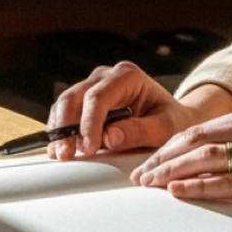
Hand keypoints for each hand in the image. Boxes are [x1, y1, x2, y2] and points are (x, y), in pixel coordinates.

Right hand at [46, 61, 231, 159]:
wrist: (172, 117)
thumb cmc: (171, 120)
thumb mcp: (165, 128)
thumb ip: (139, 131)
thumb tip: (108, 137)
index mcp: (127, 76)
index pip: (99, 97)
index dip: (89, 123)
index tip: (88, 149)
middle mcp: (106, 76)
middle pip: (75, 96)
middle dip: (67, 126)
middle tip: (65, 155)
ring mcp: (93, 86)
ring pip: (65, 103)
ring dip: (60, 129)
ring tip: (60, 155)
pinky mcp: (85, 100)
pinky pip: (66, 112)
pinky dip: (60, 130)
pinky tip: (58, 149)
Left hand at [130, 101, 231, 227]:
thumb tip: (203, 155)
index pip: (202, 127)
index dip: (170, 144)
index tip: (149, 159)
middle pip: (198, 138)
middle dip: (163, 157)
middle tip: (140, 174)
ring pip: (208, 157)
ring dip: (173, 171)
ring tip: (150, 183)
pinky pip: (231, 183)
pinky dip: (200, 187)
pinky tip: (180, 191)